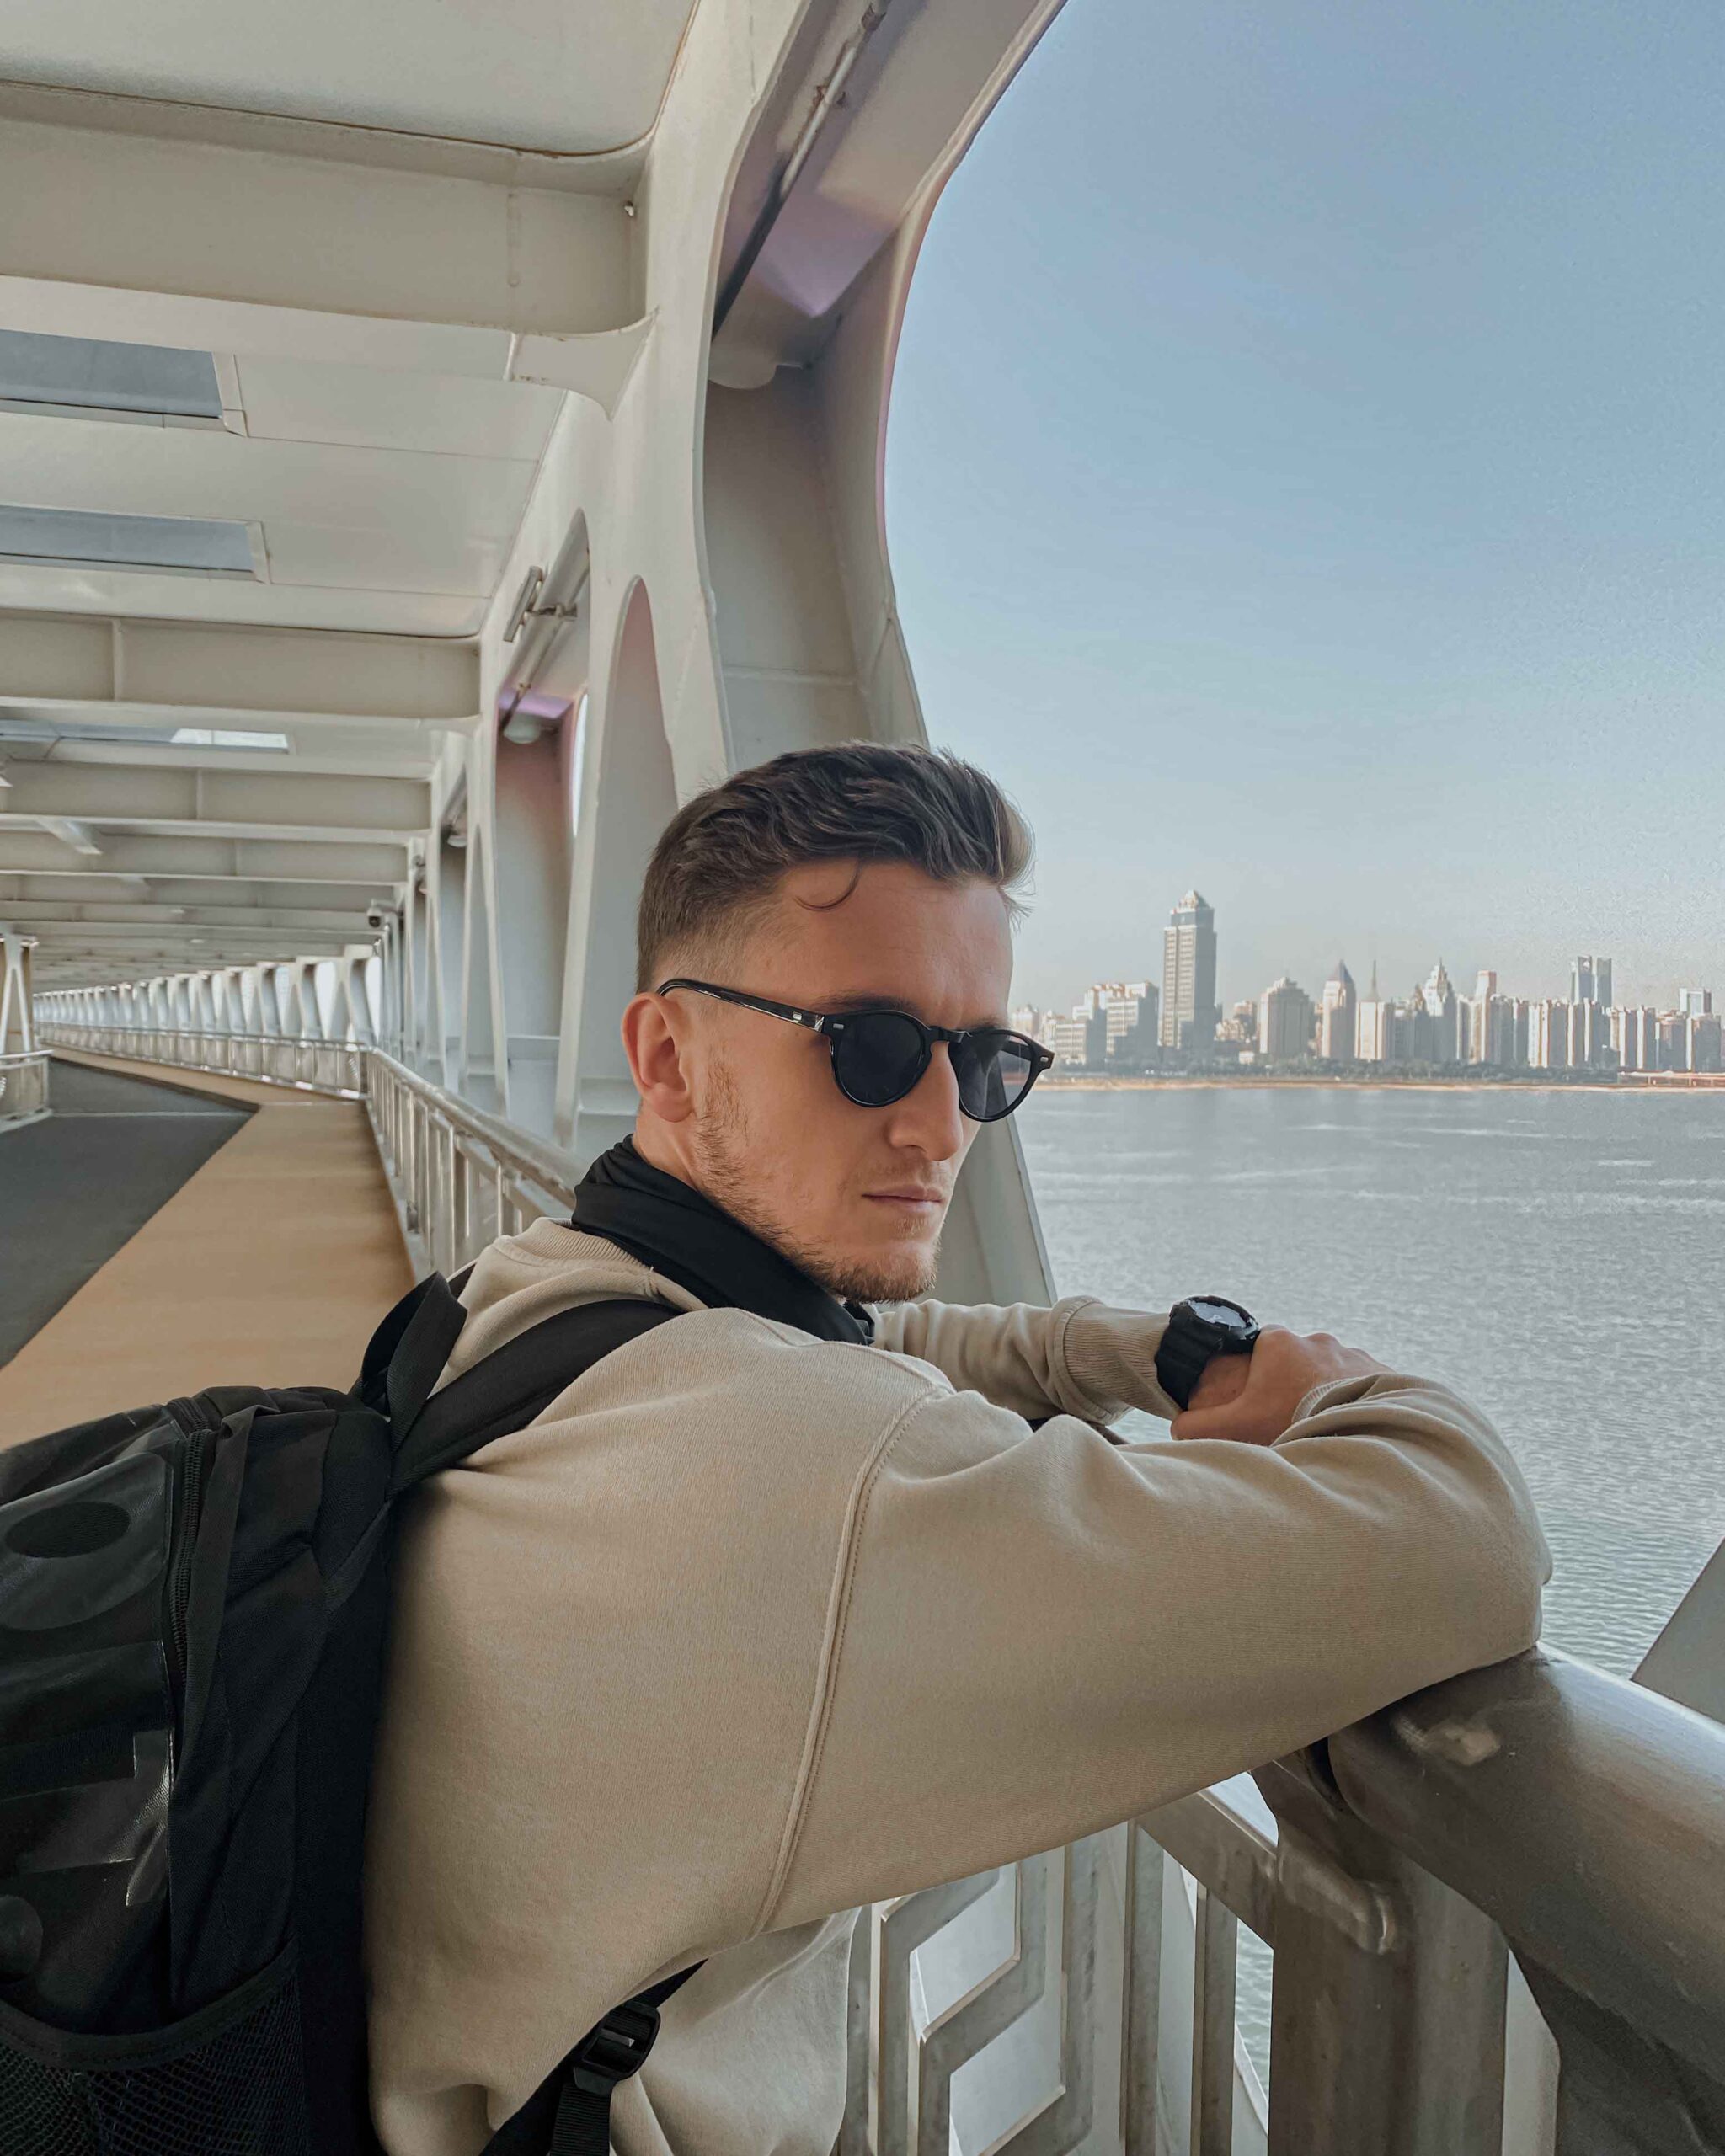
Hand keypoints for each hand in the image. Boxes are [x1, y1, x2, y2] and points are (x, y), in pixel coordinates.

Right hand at [1171, 1326, 1388, 1445]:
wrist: (1360, 1433)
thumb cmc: (1291, 1424)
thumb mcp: (1236, 1428)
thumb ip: (1199, 1426)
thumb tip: (1176, 1428)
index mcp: (1279, 1342)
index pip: (1260, 1348)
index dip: (1256, 1376)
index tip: (1259, 1400)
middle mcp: (1317, 1340)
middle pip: (1296, 1360)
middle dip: (1292, 1385)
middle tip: (1290, 1418)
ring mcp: (1352, 1353)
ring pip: (1330, 1372)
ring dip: (1326, 1392)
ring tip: (1323, 1425)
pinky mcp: (1382, 1371)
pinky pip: (1363, 1383)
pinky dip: (1355, 1400)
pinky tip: (1350, 1424)